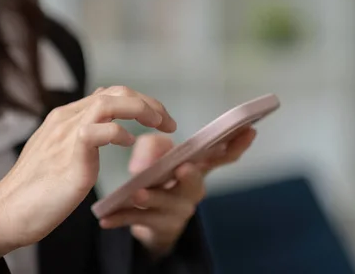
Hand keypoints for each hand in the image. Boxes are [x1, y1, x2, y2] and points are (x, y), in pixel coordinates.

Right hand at [0, 86, 176, 260]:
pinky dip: (120, 132)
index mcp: (66, 117)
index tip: (158, 119)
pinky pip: (100, 130)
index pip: (110, 94)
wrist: (8, 212)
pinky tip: (129, 144)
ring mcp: (66, 133)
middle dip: (148, 102)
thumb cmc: (36, 189)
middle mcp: (66, 118)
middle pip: (116, 92)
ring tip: (159, 125)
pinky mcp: (70, 153)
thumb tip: (108, 122)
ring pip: (110, 102)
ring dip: (142, 110)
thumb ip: (82, 133)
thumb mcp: (60, 153)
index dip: (139, 101)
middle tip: (168, 122)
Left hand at [98, 128, 255, 257]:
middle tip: (182, 168)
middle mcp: (192, 191)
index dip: (237, 144)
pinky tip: (105, 218)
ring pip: (164, 204)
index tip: (250, 129)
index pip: (222, 156)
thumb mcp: (160, 158)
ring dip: (151, 197)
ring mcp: (176, 212)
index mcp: (198, 169)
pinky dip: (120, 218)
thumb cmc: (159, 178)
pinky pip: (136, 221)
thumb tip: (147, 159)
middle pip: (194, 184)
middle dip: (189, 176)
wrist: (150, 219)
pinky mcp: (155, 226)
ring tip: (136, 193)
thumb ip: (155, 148)